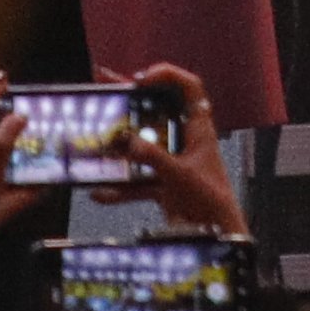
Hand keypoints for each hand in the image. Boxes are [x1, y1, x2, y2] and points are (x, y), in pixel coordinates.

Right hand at [91, 65, 241, 232]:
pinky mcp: (161, 183)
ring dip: (118, 146)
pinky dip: (119, 188)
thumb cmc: (211, 200)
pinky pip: (135, 180)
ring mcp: (171, 161)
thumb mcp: (181, 175)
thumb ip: (154, 158)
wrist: (216, 234)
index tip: (141, 78)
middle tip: (105, 87)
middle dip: (131, 102)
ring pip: (141, 146)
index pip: (189, 88)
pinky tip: (100, 194)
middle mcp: (184, 140)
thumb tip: (128, 143)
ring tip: (93, 137)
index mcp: (199, 128)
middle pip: (157, 112)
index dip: (168, 76)